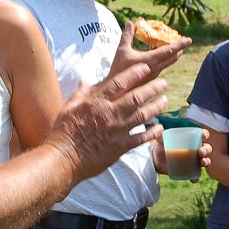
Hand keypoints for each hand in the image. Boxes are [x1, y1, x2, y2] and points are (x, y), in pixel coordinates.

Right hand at [45, 62, 168, 181]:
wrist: (63, 159)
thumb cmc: (63, 133)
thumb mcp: (68, 108)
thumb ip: (80, 94)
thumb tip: (84, 81)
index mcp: (97, 103)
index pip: (119, 83)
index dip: (135, 74)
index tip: (146, 68)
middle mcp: (110, 114)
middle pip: (137, 97)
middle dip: (153, 88)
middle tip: (164, 84)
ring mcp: (117, 131)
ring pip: (143, 115)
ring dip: (156, 107)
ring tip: (165, 101)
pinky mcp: (121, 147)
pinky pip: (141, 138)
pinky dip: (152, 132)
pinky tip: (159, 128)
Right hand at [110, 21, 189, 83]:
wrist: (116, 89)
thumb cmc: (119, 69)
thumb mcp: (122, 50)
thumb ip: (127, 36)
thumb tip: (130, 23)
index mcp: (150, 60)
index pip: (169, 51)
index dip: (179, 44)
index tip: (189, 40)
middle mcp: (156, 68)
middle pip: (173, 57)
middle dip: (179, 48)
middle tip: (183, 40)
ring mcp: (155, 74)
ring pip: (168, 62)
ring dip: (172, 53)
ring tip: (171, 43)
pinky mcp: (152, 78)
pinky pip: (162, 65)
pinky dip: (164, 57)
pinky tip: (157, 51)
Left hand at [152, 127, 212, 180]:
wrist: (156, 160)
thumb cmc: (162, 147)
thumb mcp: (161, 141)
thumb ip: (161, 136)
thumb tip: (161, 129)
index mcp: (191, 140)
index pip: (201, 136)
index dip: (205, 135)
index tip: (203, 136)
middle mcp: (195, 150)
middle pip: (206, 149)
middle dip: (206, 150)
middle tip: (201, 152)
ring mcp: (193, 161)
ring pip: (205, 161)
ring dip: (206, 162)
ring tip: (202, 162)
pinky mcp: (189, 171)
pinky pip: (195, 175)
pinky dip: (196, 177)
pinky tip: (194, 179)